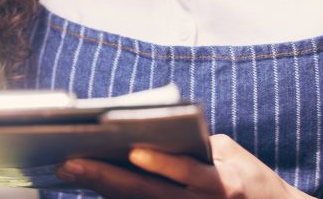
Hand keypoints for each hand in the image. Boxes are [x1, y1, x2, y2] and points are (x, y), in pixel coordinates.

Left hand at [56, 133, 310, 198]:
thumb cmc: (250, 179)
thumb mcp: (232, 156)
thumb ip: (197, 144)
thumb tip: (155, 130)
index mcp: (221, 183)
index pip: (186, 172)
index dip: (160, 163)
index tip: (130, 150)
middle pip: (149, 193)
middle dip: (107, 177)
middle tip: (71, 162)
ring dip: (102, 187)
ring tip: (72, 169)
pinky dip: (115, 195)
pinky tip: (91, 181)